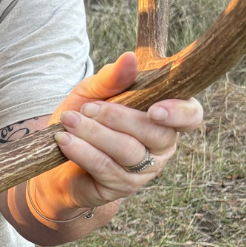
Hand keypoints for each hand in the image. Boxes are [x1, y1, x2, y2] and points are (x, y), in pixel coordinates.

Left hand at [47, 53, 203, 210]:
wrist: (54, 157)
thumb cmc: (84, 118)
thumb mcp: (94, 92)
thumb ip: (113, 77)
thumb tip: (129, 58)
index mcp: (165, 116)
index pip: (191, 116)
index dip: (179, 113)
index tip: (155, 109)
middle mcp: (162, 146)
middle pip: (155, 133)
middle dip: (117, 117)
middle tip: (87, 108)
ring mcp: (144, 170)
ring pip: (128, 150)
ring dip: (95, 133)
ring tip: (69, 121)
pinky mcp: (122, 188)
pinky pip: (106, 168)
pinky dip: (83, 151)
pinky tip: (64, 140)